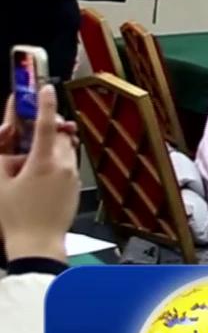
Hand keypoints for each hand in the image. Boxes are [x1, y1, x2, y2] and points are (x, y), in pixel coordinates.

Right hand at [0, 85, 80, 262]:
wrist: (38, 244)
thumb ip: (2, 152)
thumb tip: (7, 131)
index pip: (47, 124)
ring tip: (27, 164)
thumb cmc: (15, 217)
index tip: (45, 88)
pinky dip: (55, 160)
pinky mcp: (76, 186)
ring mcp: (73, 177)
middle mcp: (64, 166)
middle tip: (25, 133)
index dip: (45, 103)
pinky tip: (37, 177)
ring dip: (50, 145)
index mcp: (44, 162)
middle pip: (58, 134)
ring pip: (64, 148)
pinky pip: (67, 164)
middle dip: (44, 128)